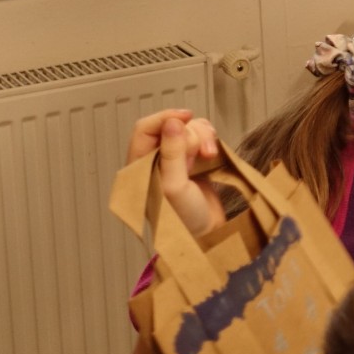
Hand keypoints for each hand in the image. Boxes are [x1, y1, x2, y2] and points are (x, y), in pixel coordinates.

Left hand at [128, 109, 224, 236]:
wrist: (207, 236)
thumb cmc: (184, 219)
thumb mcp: (174, 186)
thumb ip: (171, 153)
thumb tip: (172, 122)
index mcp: (140, 166)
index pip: (145, 129)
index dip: (165, 119)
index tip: (186, 117)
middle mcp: (156, 160)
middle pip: (172, 127)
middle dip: (191, 135)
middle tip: (202, 155)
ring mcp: (176, 160)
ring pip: (189, 129)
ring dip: (203, 137)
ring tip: (210, 156)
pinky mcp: (194, 161)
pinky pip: (201, 137)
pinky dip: (210, 140)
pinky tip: (213, 155)